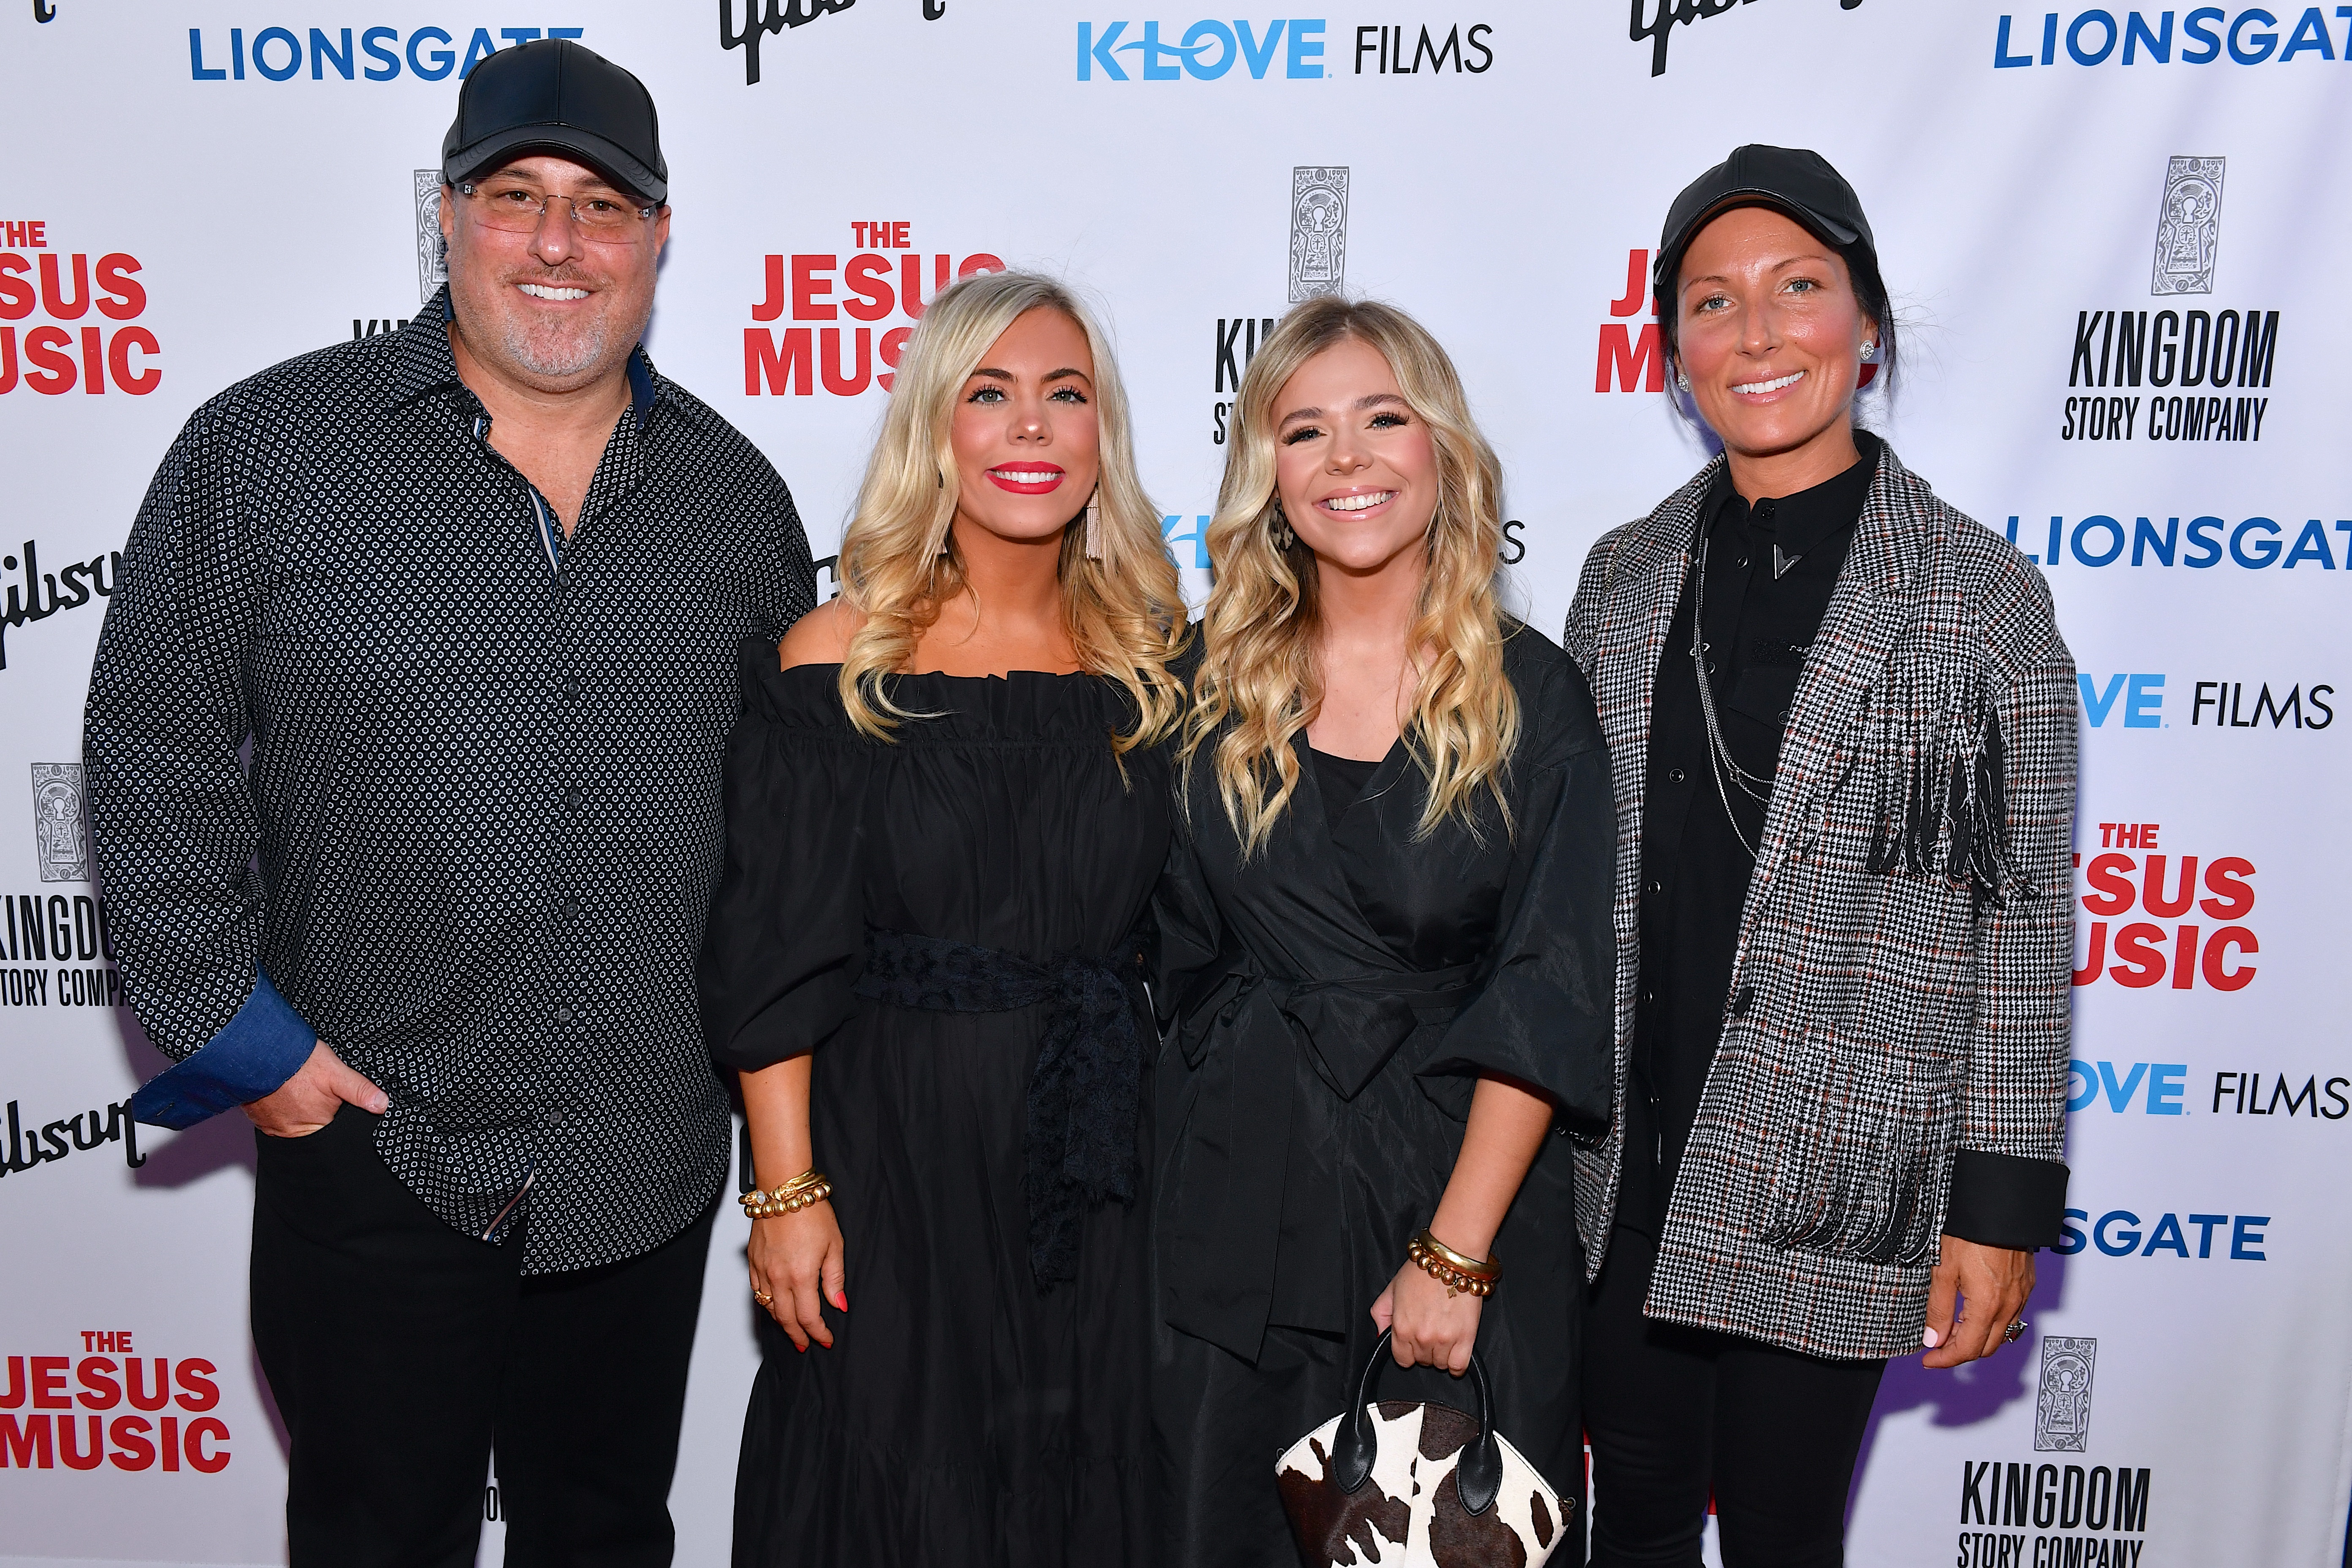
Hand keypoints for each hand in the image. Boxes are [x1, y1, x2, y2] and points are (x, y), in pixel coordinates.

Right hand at [244, 1041, 386, 1137]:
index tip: (337, 1106)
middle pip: (314, 1130)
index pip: (335, 1134)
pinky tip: (287, 1093)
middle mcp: (290, 1132)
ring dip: (300, 1112)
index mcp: (315, 1126)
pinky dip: (283, 1108)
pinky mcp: (258, 1118)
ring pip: (294, 1124)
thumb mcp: (336, 1073)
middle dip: (320, 1115)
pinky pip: (276, 1118)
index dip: (339, 1119)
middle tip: (317, 1094)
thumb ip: (360, 1091)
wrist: (258, 1050)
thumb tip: (381, 1105)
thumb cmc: (298, 1061)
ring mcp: (272, 1126)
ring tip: (302, 1092)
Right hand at [748, 1201, 846, 1351]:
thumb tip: (839, 1304)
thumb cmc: (811, 1211)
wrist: (784, 1189)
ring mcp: (762, 1269)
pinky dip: (766, 1304)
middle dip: (798, 1336)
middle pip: (786, 1319)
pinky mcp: (753, 1261)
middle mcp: (778, 1277)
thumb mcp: (834, 1245)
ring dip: (782, 1323)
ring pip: (769, 1308)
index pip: (809, 1317)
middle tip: (807, 1344)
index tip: (826, 1339)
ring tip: (793, 1330)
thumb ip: (835, 1279)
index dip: (818, 1333)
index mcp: (801, 1276)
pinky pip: (757, 1291)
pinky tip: (775, 1306)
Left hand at [1371, 1259, 1483, 1376]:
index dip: (1407, 1351)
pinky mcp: (1466, 1338)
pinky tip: (1455, 1351)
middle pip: (1422, 1361)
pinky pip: (1459, 1366)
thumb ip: (1381, 1315)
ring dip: (1441, 1354)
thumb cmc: (1422, 1270)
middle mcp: (1421, 1337)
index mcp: (1401, 1328)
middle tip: (1430, 1331)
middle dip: (1424, 1350)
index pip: (1402, 1359)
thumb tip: (1380, 1336)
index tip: (1413, 1342)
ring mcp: (1444, 1340)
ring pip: (1440, 1364)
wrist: (1451, 1258)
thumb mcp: (1391, 1289)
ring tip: (1444, 1335)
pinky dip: (1457, 1364)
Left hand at [1922, 1235, 2034, 1367]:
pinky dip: (1992, 1323)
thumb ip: (1938, 1308)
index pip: (1967, 1349)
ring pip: (2001, 1334)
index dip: (1945, 1360)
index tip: (1929, 1360)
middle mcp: (2009, 1305)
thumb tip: (1933, 1340)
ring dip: (1977, 1338)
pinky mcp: (2026, 1285)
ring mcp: (2021, 1296)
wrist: (2000, 1207)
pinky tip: (1974, 1310)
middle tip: (1937, 1344)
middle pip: (1986, 1347)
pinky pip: (2011, 1316)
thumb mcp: (1943, 1270)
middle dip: (1960, 1351)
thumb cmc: (1970, 1233)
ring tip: (1952, 1326)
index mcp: (1987, 1306)